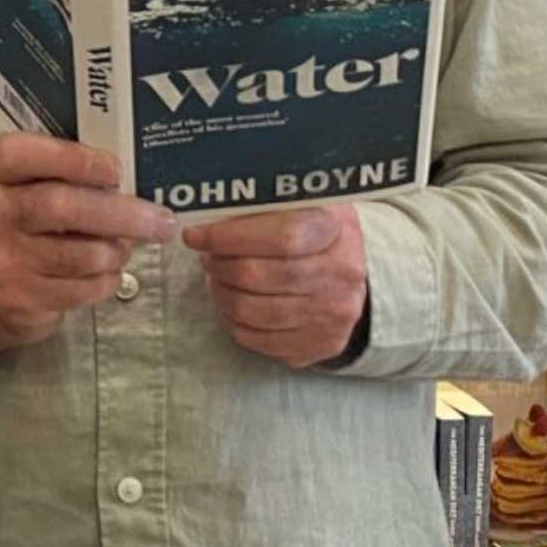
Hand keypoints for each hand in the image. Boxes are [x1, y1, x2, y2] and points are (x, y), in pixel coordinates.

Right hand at [0, 133, 172, 361]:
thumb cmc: (21, 223)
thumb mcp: (28, 185)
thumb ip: (68, 173)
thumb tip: (133, 180)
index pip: (25, 155)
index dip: (74, 159)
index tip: (115, 169)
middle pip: (62, 207)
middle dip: (122, 214)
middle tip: (160, 220)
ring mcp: (3, 258)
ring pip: (79, 254)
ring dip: (116, 251)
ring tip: (125, 247)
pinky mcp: (19, 298)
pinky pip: (80, 289)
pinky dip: (106, 281)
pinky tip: (106, 272)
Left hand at [181, 204, 369, 368]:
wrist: (351, 271)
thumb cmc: (314, 230)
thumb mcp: (299, 202)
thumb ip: (260, 206)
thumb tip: (206, 219)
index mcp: (336, 229)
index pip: (279, 237)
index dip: (228, 237)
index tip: (196, 235)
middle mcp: (341, 274)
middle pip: (258, 276)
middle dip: (219, 267)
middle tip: (207, 258)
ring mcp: (333, 313)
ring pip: (252, 312)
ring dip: (221, 295)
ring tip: (218, 280)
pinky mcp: (322, 343)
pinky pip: (259, 340)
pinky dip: (233, 322)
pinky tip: (231, 305)